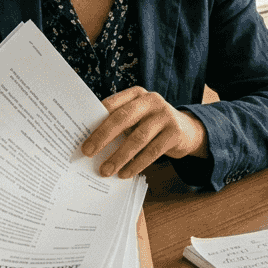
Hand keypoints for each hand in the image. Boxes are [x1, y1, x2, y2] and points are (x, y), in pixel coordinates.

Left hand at [81, 87, 207, 178]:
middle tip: (87, 152)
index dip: (95, 120)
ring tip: (105, 170)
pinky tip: (125, 173)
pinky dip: (136, 165)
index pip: (111, 104)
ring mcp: (165, 115)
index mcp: (136, 94)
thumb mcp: (137, 118)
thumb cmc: (151, 125)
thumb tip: (91, 143)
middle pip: (122, 118)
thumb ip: (118, 123)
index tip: (80, 136)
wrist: (187, 130)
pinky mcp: (174, 133)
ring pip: (137, 138)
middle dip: (103, 136)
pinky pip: (152, 152)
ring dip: (119, 156)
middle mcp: (151, 100)